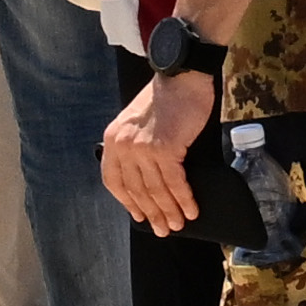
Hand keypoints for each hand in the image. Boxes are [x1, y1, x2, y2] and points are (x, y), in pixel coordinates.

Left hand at [100, 67, 209, 232]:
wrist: (182, 75)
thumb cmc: (166, 96)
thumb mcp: (139, 121)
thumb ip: (137, 145)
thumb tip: (149, 176)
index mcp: (114, 140)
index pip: (114, 181)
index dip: (128, 202)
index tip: (140, 216)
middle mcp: (123, 146)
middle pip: (137, 189)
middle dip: (152, 213)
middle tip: (163, 229)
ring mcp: (143, 148)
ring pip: (156, 189)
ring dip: (169, 211)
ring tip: (178, 224)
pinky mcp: (165, 149)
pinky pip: (174, 182)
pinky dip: (184, 199)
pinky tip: (191, 209)